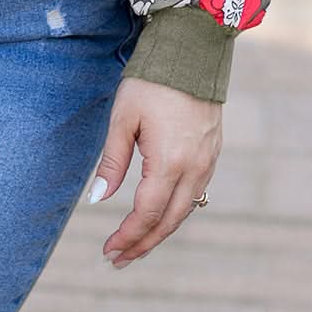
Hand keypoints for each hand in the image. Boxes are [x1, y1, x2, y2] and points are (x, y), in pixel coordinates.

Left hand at [90, 74, 221, 267]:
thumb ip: (112, 161)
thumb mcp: (124, 119)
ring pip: (184, 211)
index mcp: (170, 163)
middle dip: (143, 243)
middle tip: (119, 259)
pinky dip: (175, 211)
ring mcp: (208, 162)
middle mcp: (194, 169)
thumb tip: (98, 200)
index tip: (109, 251)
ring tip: (136, 243)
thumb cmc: (151, 82)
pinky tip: (160, 213)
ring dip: (160, 230)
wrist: (192, 52)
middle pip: (168, 221)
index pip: (146, 214)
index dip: (127, 236)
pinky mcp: (213, 152)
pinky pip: (195, 194)